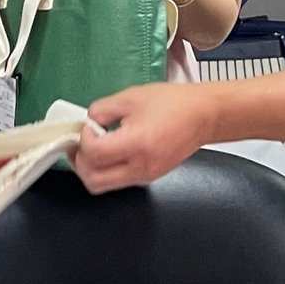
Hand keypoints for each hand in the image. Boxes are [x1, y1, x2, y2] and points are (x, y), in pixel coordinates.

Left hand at [74, 83, 214, 192]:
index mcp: (137, 144)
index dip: (84, 139)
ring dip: (92, 169)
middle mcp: (140, 167)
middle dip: (81, 162)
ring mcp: (145, 176)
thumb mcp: (130, 97)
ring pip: (103, 185)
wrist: (203, 116)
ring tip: (95, 147)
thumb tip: (88, 123)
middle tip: (81, 144)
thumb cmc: (172, 103)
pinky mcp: (149, 178)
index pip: (94, 154)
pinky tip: (111, 150)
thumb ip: (102, 110)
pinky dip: (107, 169)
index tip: (90, 126)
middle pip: (93, 180)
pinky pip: (118, 181)